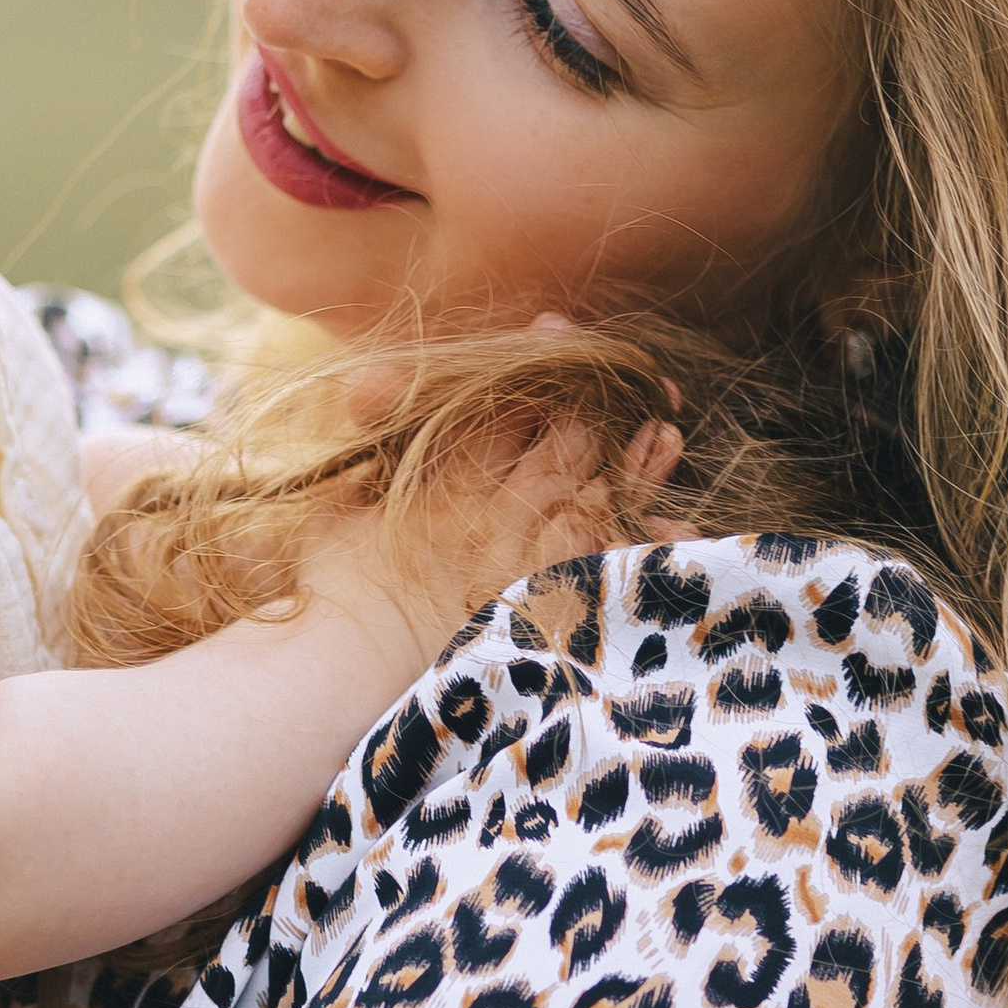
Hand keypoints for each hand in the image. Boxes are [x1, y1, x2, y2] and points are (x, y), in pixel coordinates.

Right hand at [307, 393, 683, 674]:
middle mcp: (496, 514)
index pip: (504, 405)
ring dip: (635, 465)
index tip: (555, 331)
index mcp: (447, 482)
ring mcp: (527, 563)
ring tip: (667, 436)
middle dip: (601, 409)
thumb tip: (374, 414)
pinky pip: (606, 567)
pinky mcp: (546, 613)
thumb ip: (370, 465)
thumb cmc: (331, 594)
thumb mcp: (337, 514)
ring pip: (595, 495)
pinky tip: (675, 524)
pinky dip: (641, 540)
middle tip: (644, 387)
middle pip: (564, 445)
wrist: (342, 675)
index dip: (537, 363)